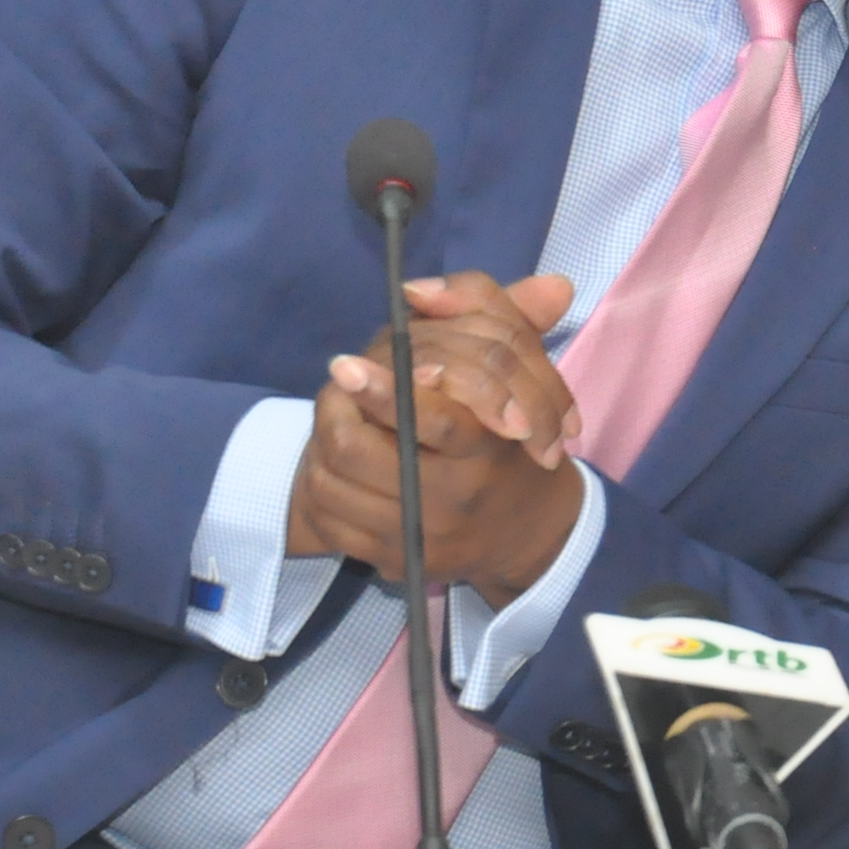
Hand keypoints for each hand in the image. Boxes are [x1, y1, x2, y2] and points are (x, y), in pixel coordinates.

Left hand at [284, 271, 586, 607]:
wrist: (528, 529)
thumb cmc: (514, 434)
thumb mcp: (518, 366)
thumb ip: (481, 309)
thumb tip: (416, 288)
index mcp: (488, 448)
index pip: (433, 421)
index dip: (382, 391)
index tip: (346, 365)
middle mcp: (456, 498)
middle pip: (358, 452)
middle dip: (334, 411)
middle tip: (337, 385)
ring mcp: (422, 535)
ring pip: (333, 485)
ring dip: (319, 446)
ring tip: (335, 418)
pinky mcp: (396, 560)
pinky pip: (331, 521)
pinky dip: (321, 488)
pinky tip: (334, 465)